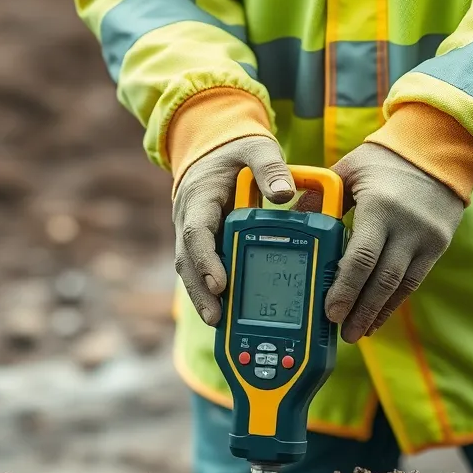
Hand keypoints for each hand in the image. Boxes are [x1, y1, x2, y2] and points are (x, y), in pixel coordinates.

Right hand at [173, 136, 295, 325]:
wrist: (212, 149)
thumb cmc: (236, 152)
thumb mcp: (256, 148)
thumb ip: (269, 168)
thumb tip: (285, 194)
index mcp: (200, 199)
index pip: (197, 233)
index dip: (205, 260)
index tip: (219, 282)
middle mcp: (190, 222)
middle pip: (187, 262)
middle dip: (200, 292)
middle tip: (216, 317)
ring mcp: (193, 237)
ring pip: (192, 272)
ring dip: (203, 298)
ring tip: (220, 324)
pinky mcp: (203, 247)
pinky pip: (204, 272)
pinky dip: (212, 293)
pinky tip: (227, 315)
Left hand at [302, 143, 463, 342]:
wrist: (439, 149)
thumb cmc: (385, 159)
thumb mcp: (349, 170)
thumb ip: (322, 197)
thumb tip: (291, 220)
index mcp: (379, 207)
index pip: (361, 257)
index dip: (345, 289)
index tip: (330, 312)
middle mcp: (406, 226)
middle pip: (381, 279)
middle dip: (360, 310)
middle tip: (342, 333)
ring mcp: (426, 238)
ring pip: (400, 286)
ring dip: (377, 313)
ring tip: (357, 332)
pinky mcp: (437, 246)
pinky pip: (413, 282)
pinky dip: (394, 302)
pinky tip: (378, 317)